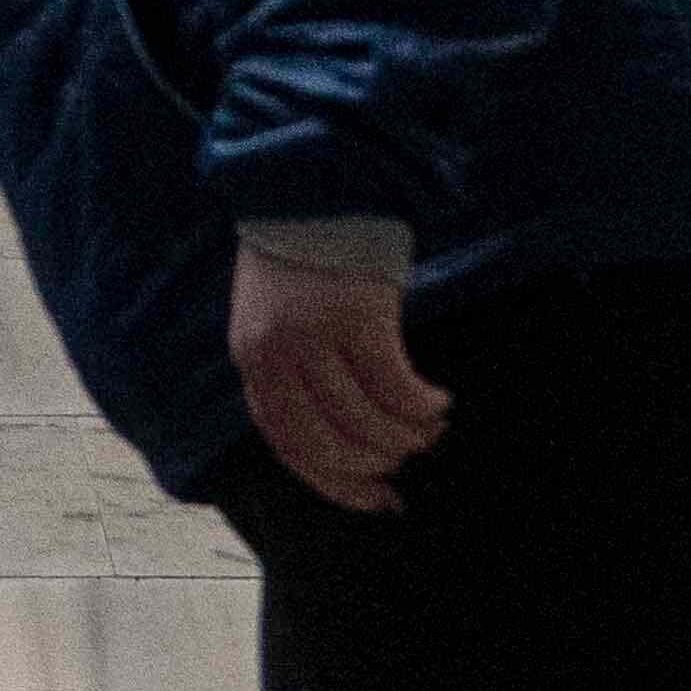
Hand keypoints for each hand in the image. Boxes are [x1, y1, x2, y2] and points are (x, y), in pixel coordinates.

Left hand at [230, 241, 452, 513]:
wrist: (310, 190)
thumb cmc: (301, 260)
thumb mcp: (274, 320)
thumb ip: (294, 373)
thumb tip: (342, 438)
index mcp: (252, 360)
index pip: (288, 444)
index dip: (334, 482)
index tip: (375, 499)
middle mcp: (277, 355)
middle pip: (327, 443)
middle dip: (373, 466)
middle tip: (406, 467)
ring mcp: (315, 337)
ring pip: (367, 421)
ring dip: (406, 436)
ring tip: (428, 427)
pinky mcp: (357, 318)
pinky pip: (396, 386)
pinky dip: (421, 405)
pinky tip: (438, 400)